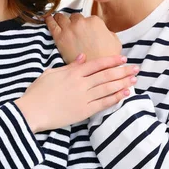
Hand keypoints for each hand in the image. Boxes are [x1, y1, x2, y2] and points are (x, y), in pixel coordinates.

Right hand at [15, 54, 137, 132]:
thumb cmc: (38, 92)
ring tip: (134, 80)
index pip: (97, 64)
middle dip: (122, 71)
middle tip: (136, 68)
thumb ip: (69, 66)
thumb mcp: (51, 73)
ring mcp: (83, 97)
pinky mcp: (84, 111)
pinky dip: (115, 98)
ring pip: (108, 88)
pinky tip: (125, 94)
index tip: (123, 59)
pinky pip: (103, 103)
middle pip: (106, 75)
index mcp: (73, 73)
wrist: (32, 111)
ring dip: (122, 83)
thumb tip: (82, 57)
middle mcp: (81, 83)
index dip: (111, 61)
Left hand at [46, 13, 121, 62]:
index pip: (87, 17)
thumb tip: (105, 31)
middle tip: (72, 26)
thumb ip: (108, 32)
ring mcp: (69, 29)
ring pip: (61, 17)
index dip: (85, 24)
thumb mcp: (115, 41)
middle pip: (74, 17)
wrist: (96, 71)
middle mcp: (81, 22)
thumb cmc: (107, 58)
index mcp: (94, 21)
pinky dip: (49, 20)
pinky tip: (47, 18)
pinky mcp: (59, 37)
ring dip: (60, 18)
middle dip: (73, 21)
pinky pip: (52, 24)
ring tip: (58, 18)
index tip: (84, 28)